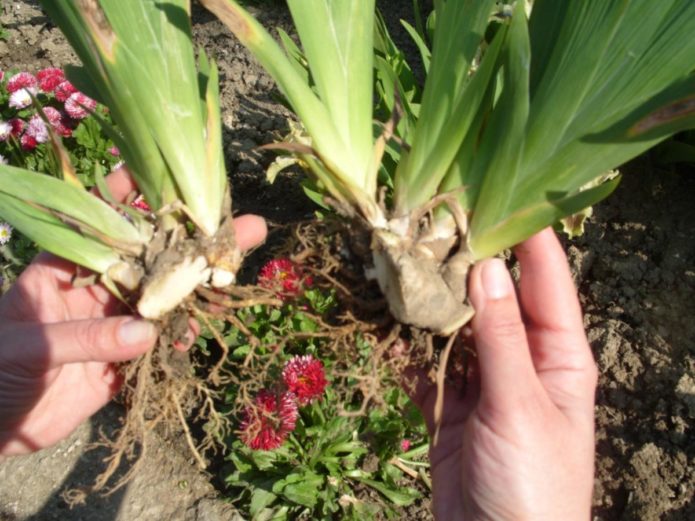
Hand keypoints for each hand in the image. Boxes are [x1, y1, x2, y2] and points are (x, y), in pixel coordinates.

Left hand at [0, 169, 266, 455]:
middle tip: (243, 227)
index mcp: (64, 271)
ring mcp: (113, 323)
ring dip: (197, 288)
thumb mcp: (29, 347)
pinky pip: (160, 341)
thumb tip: (147, 331)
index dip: (134, 198)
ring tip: (235, 275)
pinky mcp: (123, 359)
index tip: (173, 179)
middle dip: (193, 242)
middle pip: (151, 259)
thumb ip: (87, 337)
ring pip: (163, 299)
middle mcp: (96, 289)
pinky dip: (180, 335)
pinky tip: (198, 328)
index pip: (103, 224)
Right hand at [411, 228, 596, 520]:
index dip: (525, 235)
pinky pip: (425, 363)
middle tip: (427, 221)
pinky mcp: (448, 405)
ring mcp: (482, 381)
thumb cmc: (533, 484)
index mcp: (558, 355)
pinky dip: (406, 345)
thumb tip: (486, 266)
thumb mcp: (522, 406)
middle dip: (463, 262)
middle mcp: (521, 358)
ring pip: (453, 326)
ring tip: (398, 260)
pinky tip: (385, 319)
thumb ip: (500, 338)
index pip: (546, 279)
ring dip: (429, 301)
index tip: (495, 191)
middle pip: (491, 297)